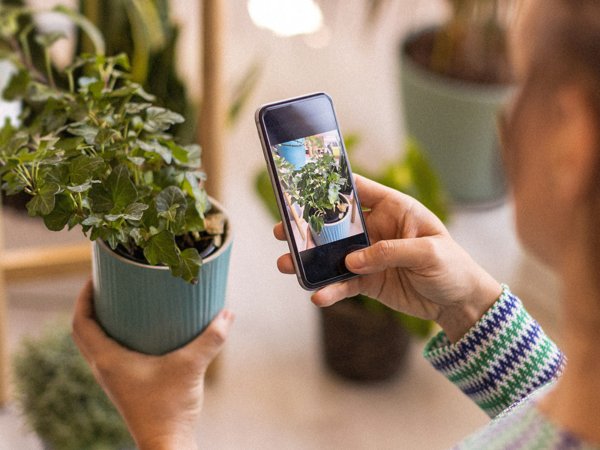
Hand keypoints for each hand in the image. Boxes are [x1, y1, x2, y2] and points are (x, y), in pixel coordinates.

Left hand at [72, 280, 233, 449]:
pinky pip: (108, 353)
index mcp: (108, 360)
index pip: (82, 324)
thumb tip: (227, 314)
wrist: (167, 442)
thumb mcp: (192, 366)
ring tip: (118, 303)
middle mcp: (104, 368)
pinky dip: (113, 336)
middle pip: (83, 332)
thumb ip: (211, 338)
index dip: (83, 299)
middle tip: (105, 286)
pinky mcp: (124, 384)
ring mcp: (112, 378)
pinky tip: (138, 330)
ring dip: (98, 322)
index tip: (93, 278)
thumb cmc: (171, 408)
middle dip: (89, 307)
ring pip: (94, 343)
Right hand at [275, 175, 500, 341]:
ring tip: (286, 264)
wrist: (460, 303)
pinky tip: (316, 296)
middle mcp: (377, 229)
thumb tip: (352, 260)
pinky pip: (344, 284)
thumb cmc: (453, 267)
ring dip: (309, 259)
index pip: (359, 190)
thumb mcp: (429, 253)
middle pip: (336, 223)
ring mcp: (369, 256)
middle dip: (309, 225)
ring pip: (332, 255)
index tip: (303, 185)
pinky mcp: (368, 281)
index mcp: (394, 209)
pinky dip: (330, 290)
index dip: (332, 185)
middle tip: (282, 229)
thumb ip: (390, 251)